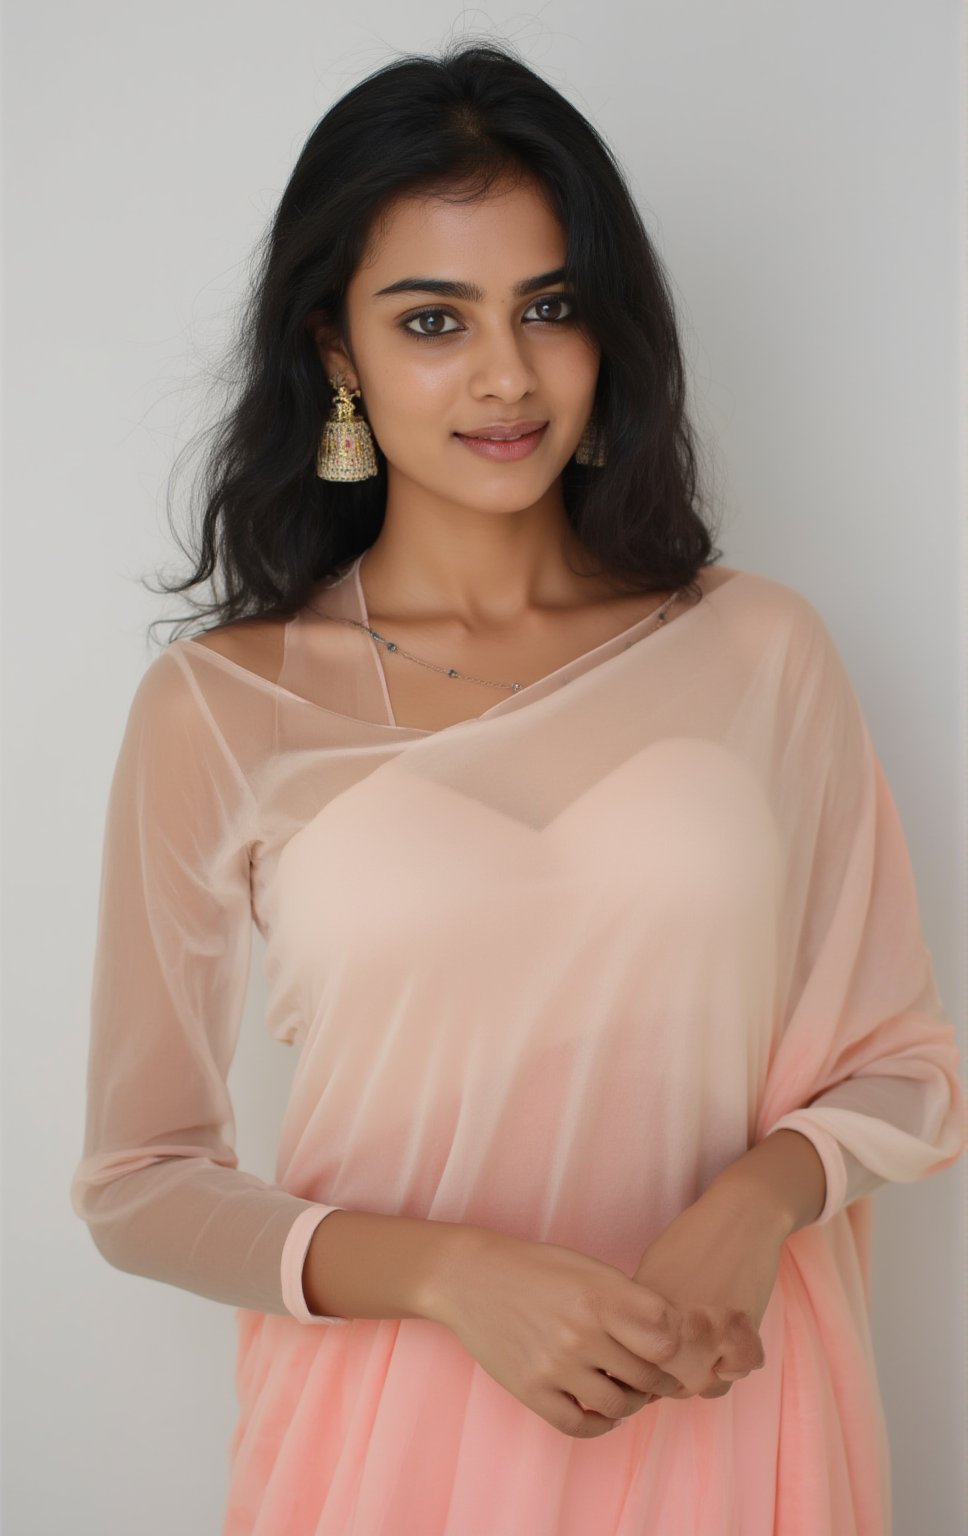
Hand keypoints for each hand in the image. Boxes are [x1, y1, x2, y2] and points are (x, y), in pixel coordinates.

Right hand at [427, 1225, 752, 1438]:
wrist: (470, 1278)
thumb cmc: (536, 1269)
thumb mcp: (587, 1267)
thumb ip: (629, 1299)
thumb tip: (672, 1338)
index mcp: (601, 1295)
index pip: (667, 1339)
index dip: (675, 1347)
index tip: (670, 1349)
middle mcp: (581, 1332)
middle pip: (647, 1376)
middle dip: (659, 1380)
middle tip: (655, 1377)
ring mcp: (555, 1365)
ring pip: (619, 1405)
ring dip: (632, 1403)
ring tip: (628, 1392)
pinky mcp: (530, 1390)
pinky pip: (580, 1425)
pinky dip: (600, 1424)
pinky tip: (601, 1411)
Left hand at [631, 1180, 785, 1400]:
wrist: (739, 1216)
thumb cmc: (690, 1243)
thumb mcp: (649, 1275)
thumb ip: (638, 1319)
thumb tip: (627, 1364)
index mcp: (640, 1312)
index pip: (633, 1370)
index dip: (644, 1373)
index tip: (654, 1363)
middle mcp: (668, 1325)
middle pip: (667, 1384)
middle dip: (676, 1379)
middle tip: (687, 1359)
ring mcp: (705, 1331)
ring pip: (703, 1384)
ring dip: (707, 1375)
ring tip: (710, 1353)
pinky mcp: (739, 1331)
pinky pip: (736, 1372)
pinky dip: (736, 1366)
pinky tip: (732, 1348)